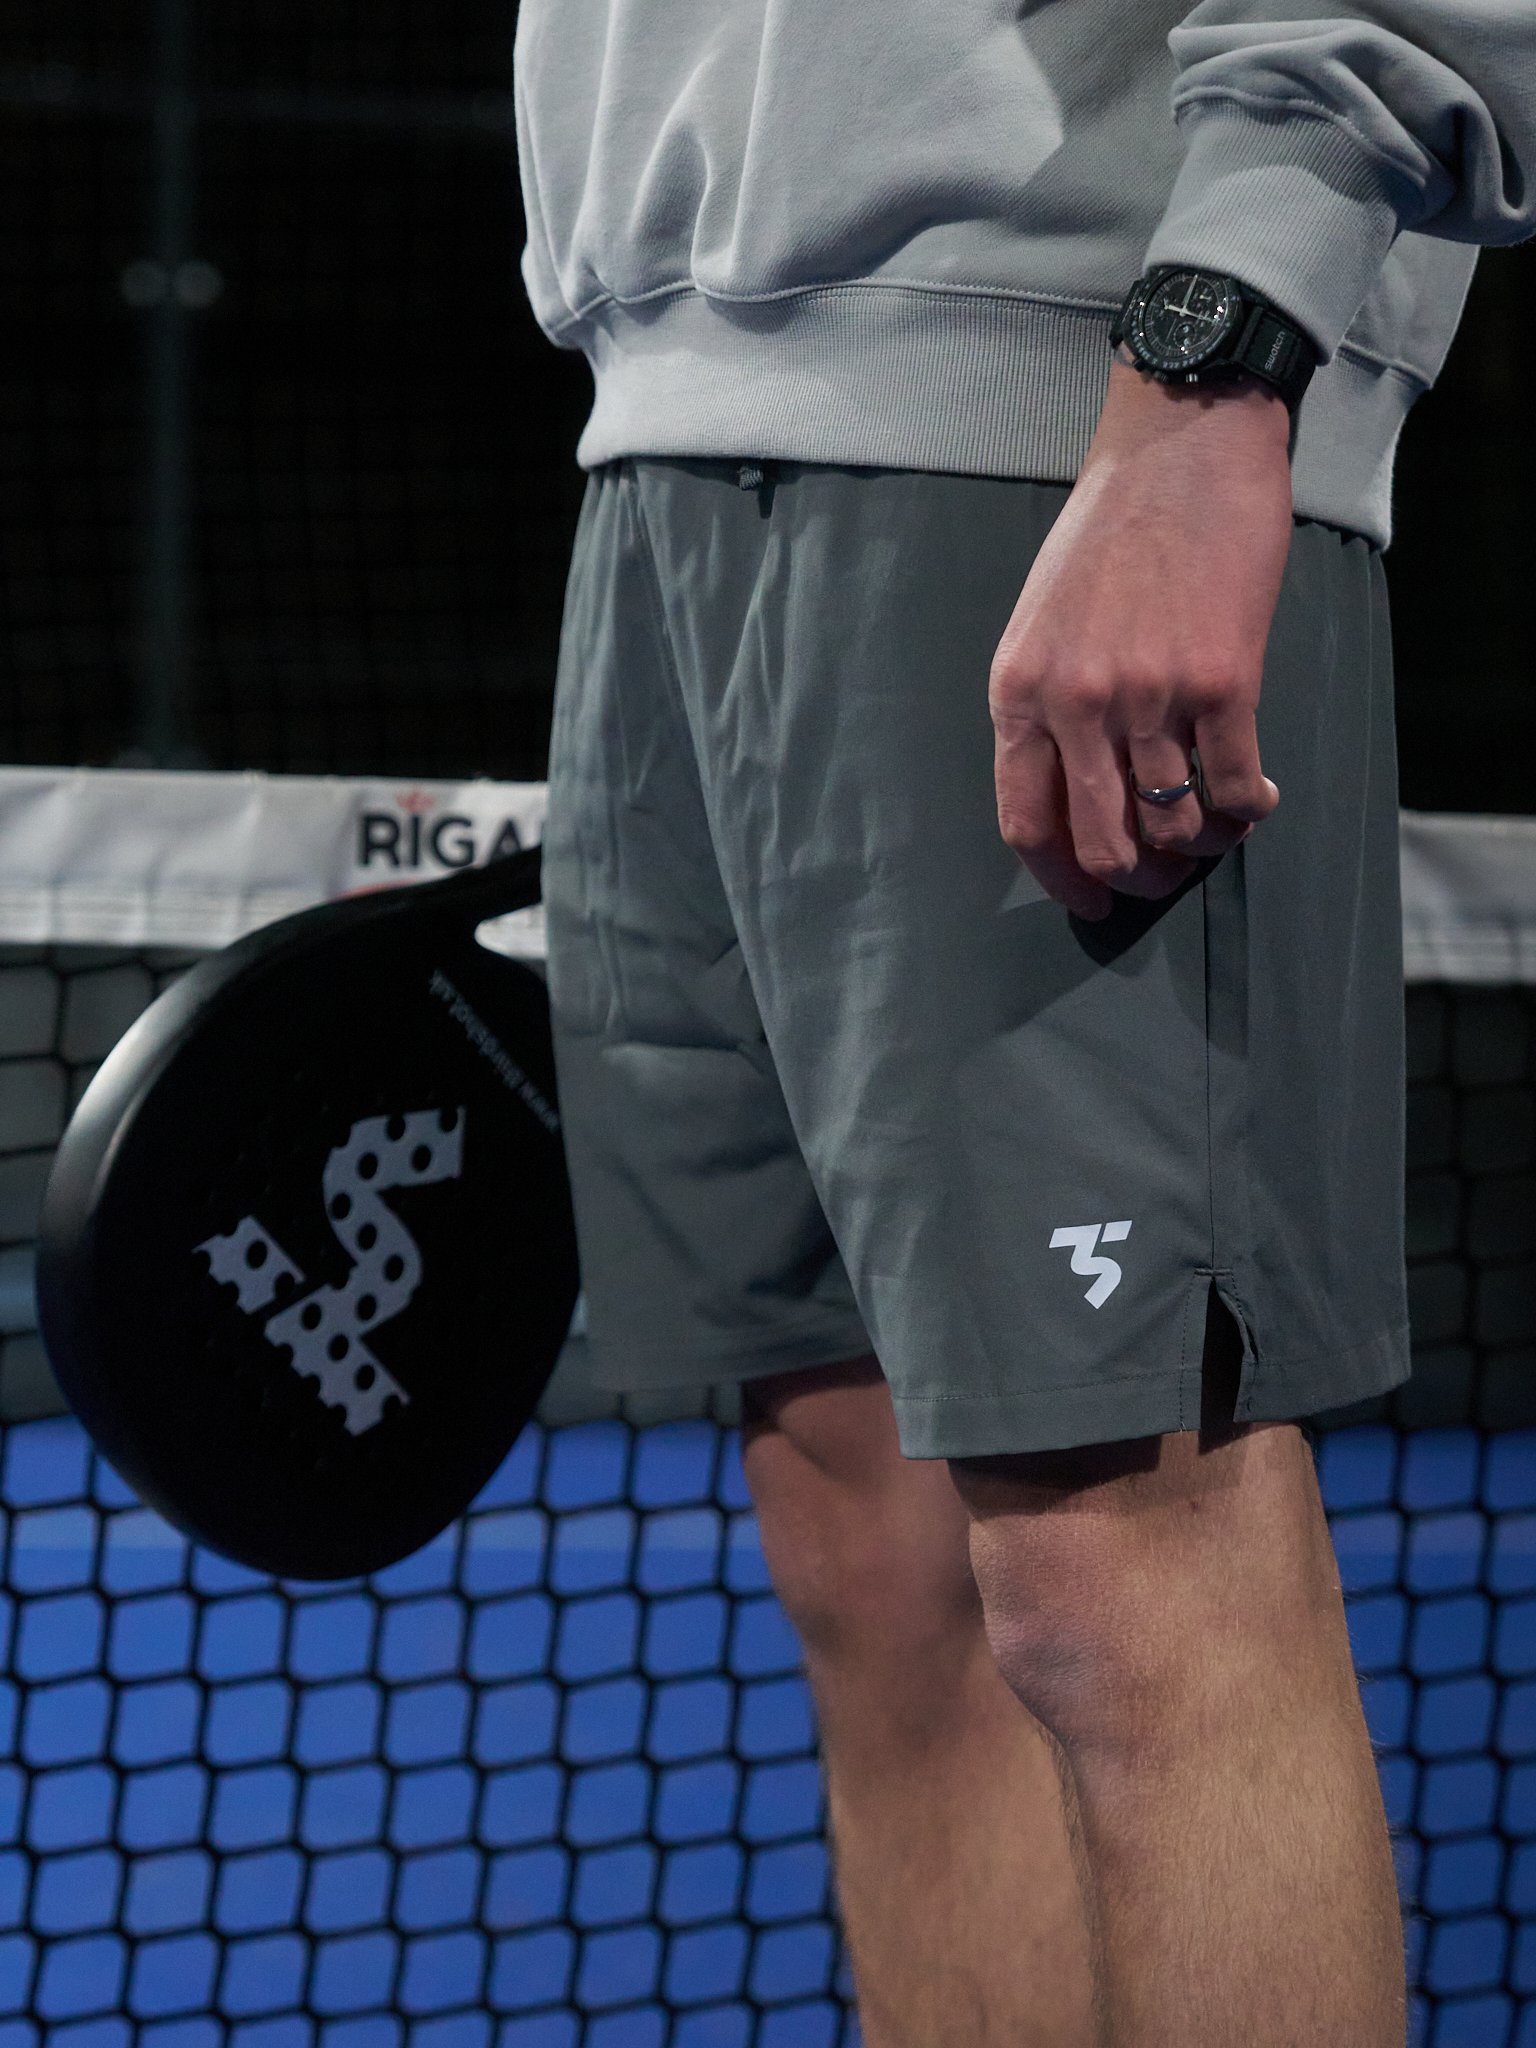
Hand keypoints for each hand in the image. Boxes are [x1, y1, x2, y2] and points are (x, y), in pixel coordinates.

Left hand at [989, 355, 1293, 920]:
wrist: (1179, 448)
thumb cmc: (1108, 531)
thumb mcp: (1040, 621)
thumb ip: (1044, 705)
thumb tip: (1072, 792)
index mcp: (1021, 692)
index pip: (1027, 823)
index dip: (1062, 879)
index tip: (1090, 901)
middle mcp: (1079, 703)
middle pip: (1103, 843)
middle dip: (1136, 878)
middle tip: (1161, 875)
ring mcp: (1151, 694)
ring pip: (1174, 826)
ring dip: (1199, 847)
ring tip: (1214, 830)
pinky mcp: (1223, 680)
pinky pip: (1236, 788)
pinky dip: (1250, 810)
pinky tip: (1258, 801)